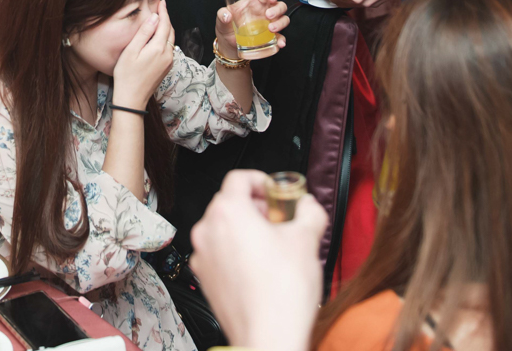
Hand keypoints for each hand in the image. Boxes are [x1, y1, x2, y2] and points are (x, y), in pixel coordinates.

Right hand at [112, 0, 174, 107]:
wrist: (131, 100)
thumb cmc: (126, 75)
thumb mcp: (131, 51)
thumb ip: (144, 33)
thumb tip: (154, 17)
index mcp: (159, 48)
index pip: (165, 24)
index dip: (163, 12)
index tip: (161, 1)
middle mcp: (168, 55)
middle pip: (170, 31)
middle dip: (166, 18)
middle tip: (160, 7)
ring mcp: (168, 62)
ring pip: (171, 40)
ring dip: (167, 28)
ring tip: (159, 19)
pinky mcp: (166, 68)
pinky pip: (169, 48)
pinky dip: (166, 38)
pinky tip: (158, 36)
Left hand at [189, 171, 326, 350]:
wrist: (269, 336)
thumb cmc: (282, 292)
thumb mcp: (306, 239)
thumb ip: (309, 211)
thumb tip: (309, 205)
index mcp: (228, 212)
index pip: (239, 177)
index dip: (261, 180)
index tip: (275, 191)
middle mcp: (208, 230)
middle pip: (228, 203)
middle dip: (255, 206)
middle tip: (278, 218)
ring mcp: (202, 256)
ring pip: (222, 229)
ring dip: (245, 229)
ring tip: (271, 244)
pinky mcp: (204, 279)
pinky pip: (218, 253)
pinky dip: (235, 252)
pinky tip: (259, 267)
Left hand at [216, 0, 287, 56]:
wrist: (228, 46)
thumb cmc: (227, 27)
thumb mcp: (221, 20)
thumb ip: (222, 15)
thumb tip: (226, 15)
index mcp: (254, 3)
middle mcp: (264, 12)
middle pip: (279, 6)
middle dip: (277, 9)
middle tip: (268, 15)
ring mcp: (269, 25)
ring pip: (283, 19)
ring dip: (281, 23)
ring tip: (271, 29)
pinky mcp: (270, 38)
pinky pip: (280, 37)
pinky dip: (282, 40)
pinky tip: (280, 43)